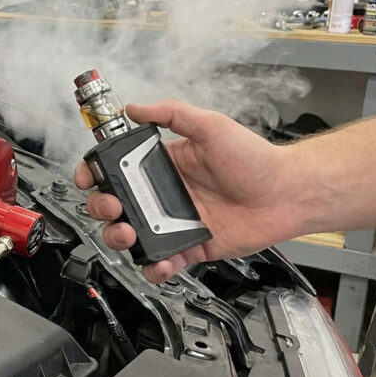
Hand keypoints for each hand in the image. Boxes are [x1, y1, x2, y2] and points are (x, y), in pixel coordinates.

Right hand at [74, 100, 301, 283]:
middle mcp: (162, 195)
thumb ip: (172, 114)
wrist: (286, 194)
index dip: (95, 174)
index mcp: (162, 166)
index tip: (89, 177)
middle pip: (114, 206)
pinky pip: (161, 263)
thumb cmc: (254, 159)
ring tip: (128, 235)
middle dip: (101, 208)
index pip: (116, 170)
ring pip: (129, 237)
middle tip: (112, 207)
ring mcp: (173, 223)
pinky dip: (153, 268)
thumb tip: (135, 108)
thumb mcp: (210, 126)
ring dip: (118, 239)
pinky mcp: (189, 248)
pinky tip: (157, 262)